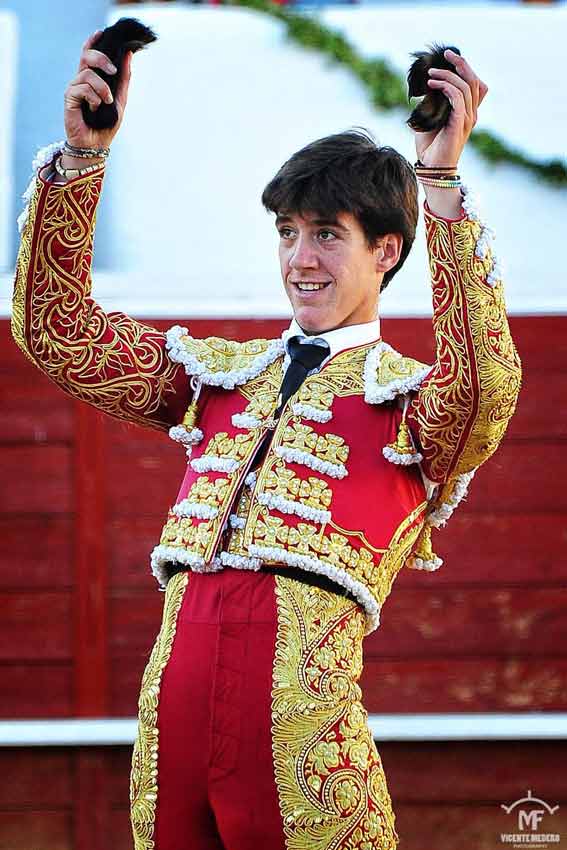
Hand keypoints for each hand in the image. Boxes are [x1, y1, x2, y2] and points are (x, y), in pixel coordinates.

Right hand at [64, 30, 132, 149]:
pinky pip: (82, 88)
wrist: (96, 145)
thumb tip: (129, 55)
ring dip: (102, 88)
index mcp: (92, 79)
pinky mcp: (69, 98)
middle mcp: (81, 81)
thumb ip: (124, 79)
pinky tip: (95, 108)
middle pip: (86, 56)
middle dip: (102, 59)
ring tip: (106, 102)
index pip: (89, 55)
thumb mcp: (120, 99)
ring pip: (88, 74)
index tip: (101, 33)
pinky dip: (93, 98)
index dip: (92, 42)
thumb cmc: (106, 124)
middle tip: (113, 71)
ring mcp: (74, 88)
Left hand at [414, 49, 487, 167]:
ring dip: (448, 75)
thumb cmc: (430, 147)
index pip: (476, 85)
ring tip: (431, 73)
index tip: (449, 59)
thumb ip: (431, 104)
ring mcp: (467, 119)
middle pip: (474, 81)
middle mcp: (471, 114)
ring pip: (465, 86)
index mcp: (467, 113)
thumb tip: (424, 88)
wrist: (432, 168)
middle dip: (461, 64)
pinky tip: (433, 85)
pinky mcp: (459, 124)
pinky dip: (446, 87)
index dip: (466, 69)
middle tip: (446, 54)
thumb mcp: (429, 120)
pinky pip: (458, 98)